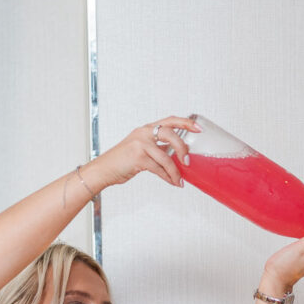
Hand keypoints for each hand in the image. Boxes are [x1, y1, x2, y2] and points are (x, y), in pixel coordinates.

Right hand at [82, 115, 200, 189]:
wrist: (104, 170)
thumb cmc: (124, 161)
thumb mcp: (141, 149)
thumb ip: (158, 149)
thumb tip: (178, 157)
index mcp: (146, 129)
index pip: (169, 121)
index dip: (186, 122)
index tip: (199, 128)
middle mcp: (143, 133)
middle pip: (170, 134)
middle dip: (183, 148)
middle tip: (188, 161)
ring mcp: (140, 145)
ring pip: (166, 157)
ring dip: (175, 171)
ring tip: (179, 180)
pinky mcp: (138, 158)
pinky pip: (159, 169)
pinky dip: (168, 177)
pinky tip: (172, 182)